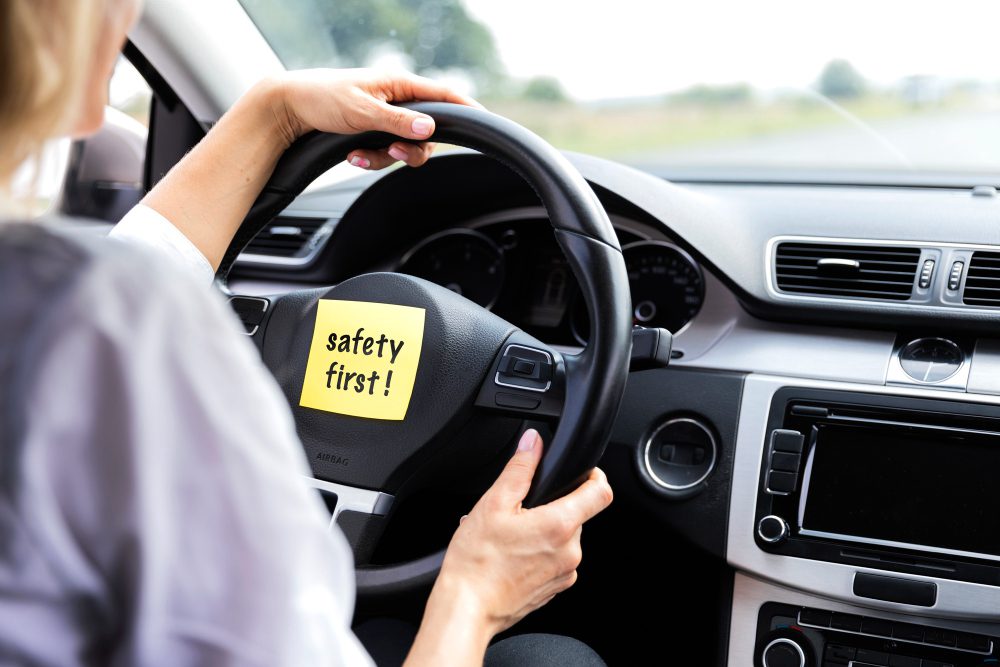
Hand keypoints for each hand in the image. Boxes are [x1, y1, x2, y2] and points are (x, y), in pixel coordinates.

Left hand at [270, 68, 480, 169]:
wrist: (290, 107)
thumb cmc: (322, 97)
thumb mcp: (362, 110)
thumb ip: (397, 122)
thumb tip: (430, 130)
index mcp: (399, 85)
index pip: (443, 96)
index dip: (466, 108)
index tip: (485, 119)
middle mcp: (397, 101)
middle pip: (427, 134)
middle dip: (411, 151)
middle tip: (393, 153)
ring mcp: (386, 118)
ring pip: (405, 149)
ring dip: (385, 159)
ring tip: (358, 156)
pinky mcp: (374, 132)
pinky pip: (385, 154)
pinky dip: (371, 160)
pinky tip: (352, 156)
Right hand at [435, 429, 613, 634]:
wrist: (467, 608)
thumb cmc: (477, 561)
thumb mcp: (494, 503)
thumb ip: (520, 468)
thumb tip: (533, 443)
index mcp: (560, 525)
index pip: (601, 492)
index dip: (594, 475)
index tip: (583, 472)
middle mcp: (571, 551)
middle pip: (577, 514)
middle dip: (553, 506)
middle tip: (520, 511)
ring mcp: (564, 573)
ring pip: (564, 538)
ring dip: (544, 530)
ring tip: (510, 536)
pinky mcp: (555, 588)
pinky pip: (556, 559)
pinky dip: (540, 552)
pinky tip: (512, 555)